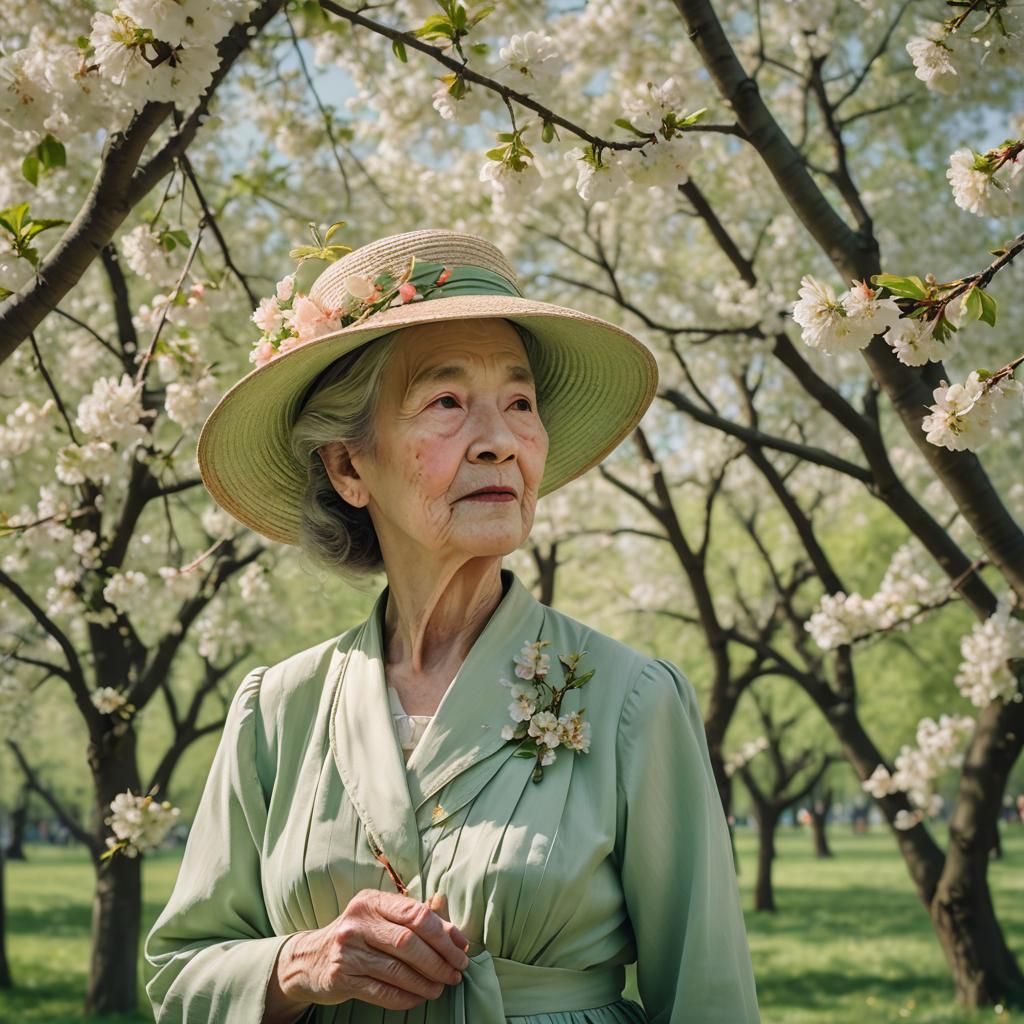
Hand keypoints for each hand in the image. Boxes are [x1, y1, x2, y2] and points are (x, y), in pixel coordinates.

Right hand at [276, 889, 470, 1011]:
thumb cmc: (358, 935)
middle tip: (457, 971)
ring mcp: (347, 950)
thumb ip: (415, 917)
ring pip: (397, 969)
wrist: (311, 958)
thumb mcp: (381, 916)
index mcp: (372, 901)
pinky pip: (382, 991)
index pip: (415, 913)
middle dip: (439, 959)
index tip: (461, 948)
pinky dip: (406, 996)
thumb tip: (453, 926)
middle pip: (408, 942)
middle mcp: (357, 922)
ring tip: (442, 986)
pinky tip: (420, 997)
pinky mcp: (342, 978)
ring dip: (426, 981)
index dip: (444, 933)